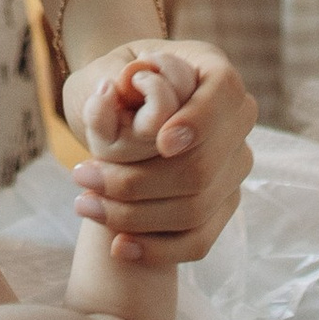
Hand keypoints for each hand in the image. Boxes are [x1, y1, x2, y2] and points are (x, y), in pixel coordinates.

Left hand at [63, 37, 253, 263]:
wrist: (118, 112)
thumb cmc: (112, 82)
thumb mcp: (102, 71)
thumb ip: (106, 82)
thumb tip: (107, 96)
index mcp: (212, 70)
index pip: (224, 93)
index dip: (198, 121)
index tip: (159, 142)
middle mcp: (236, 119)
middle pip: (203, 165)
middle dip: (138, 181)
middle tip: (82, 177)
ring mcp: (233, 166)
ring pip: (197, 208)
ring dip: (136, 216)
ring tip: (85, 204)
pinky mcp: (221, 205)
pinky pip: (198, 240)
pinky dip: (158, 249)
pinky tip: (119, 245)